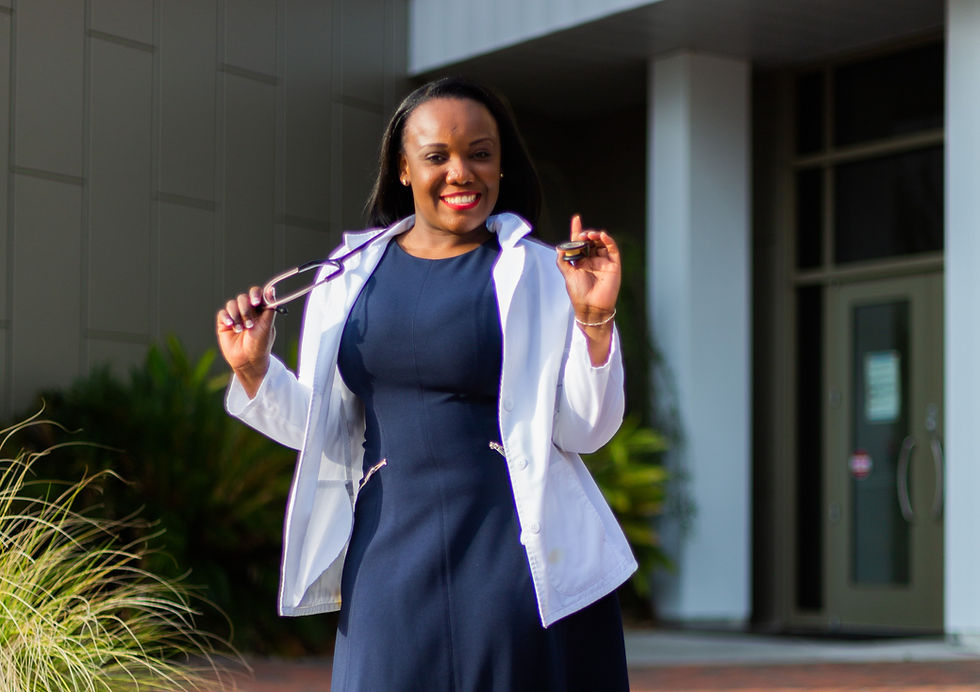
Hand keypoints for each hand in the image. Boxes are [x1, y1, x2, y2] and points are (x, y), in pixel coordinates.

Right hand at [216, 286, 276, 397]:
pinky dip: (226, 317)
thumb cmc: (260, 345)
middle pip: (243, 298)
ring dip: (236, 316)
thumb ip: (269, 308)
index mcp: (260, 310)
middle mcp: (247, 311)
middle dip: (245, 309)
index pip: (256, 294)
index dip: (255, 294)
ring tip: (240, 330)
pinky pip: (222, 313)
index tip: (256, 302)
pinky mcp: (224, 323)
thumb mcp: (267, 326)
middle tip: (249, 324)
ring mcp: (235, 316)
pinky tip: (230, 326)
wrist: (248, 361)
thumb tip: (271, 290)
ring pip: (231, 304)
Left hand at [555, 215, 620, 364]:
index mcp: (581, 262)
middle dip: (586, 234)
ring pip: (602, 243)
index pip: (580, 243)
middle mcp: (593, 260)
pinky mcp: (614, 265)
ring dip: (596, 235)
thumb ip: (563, 260)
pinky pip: (612, 249)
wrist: (591, 306)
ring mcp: (604, 262)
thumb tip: (560, 247)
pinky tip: (601, 236)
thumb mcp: (567, 274)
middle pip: (591, 240)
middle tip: (582, 234)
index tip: (576, 218)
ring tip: (590, 235)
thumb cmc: (578, 292)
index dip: (577, 230)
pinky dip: (608, 240)